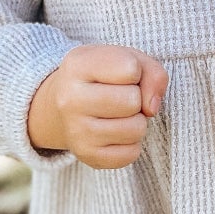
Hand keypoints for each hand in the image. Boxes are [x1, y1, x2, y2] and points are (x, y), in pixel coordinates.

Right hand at [27, 45, 168, 169]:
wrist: (62, 109)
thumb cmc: (102, 79)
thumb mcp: (126, 59)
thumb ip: (152, 72)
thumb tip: (152, 108)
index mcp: (78, 65)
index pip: (130, 68)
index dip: (135, 72)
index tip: (120, 75)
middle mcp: (70, 98)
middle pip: (133, 101)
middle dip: (136, 99)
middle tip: (120, 98)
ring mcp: (76, 130)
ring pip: (136, 129)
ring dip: (136, 122)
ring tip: (118, 115)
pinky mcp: (86, 155)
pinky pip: (131, 153)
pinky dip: (131, 143)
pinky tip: (115, 133)